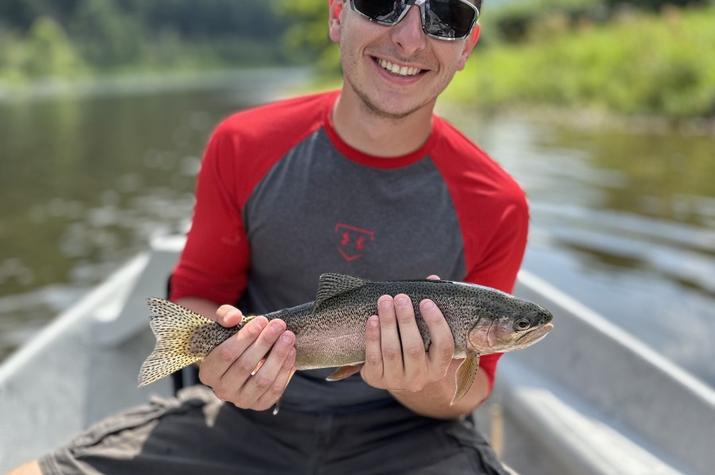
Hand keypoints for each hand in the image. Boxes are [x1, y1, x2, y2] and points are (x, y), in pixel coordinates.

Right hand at [198, 305, 295, 410]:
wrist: (242, 358)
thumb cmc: (232, 339)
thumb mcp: (224, 324)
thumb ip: (225, 315)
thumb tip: (234, 317)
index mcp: (208, 372)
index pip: (225, 354)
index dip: (245, 337)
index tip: (262, 320)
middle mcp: (222, 390)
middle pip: (245, 366)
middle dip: (265, 343)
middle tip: (279, 325)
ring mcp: (241, 400)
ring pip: (262, 380)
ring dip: (278, 356)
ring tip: (288, 336)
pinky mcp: (259, 404)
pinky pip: (274, 390)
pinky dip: (285, 371)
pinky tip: (291, 352)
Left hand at [360, 275, 454, 392]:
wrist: (394, 374)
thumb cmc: (415, 346)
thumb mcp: (427, 334)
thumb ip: (431, 308)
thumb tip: (432, 279)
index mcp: (439, 366)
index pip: (444, 345)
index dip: (436, 323)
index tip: (426, 301)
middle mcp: (421, 377)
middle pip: (414, 347)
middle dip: (406, 320)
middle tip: (401, 297)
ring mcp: (398, 380)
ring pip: (392, 351)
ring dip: (388, 324)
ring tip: (384, 301)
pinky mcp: (377, 379)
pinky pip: (374, 357)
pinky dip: (372, 337)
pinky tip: (372, 319)